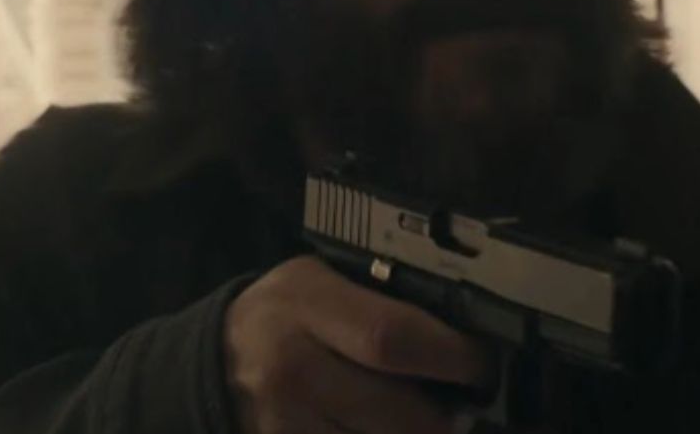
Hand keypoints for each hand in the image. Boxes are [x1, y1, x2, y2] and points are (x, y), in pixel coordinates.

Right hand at [224, 255, 494, 433]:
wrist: (217, 362)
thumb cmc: (284, 312)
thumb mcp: (319, 280)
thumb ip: (378, 301)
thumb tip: (459, 331)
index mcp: (306, 307)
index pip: (391, 337)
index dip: (451, 356)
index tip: (482, 364)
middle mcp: (292, 371)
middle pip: (398, 413)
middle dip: (444, 418)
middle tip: (462, 406)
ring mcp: (285, 426)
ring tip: (419, 418)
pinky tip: (381, 429)